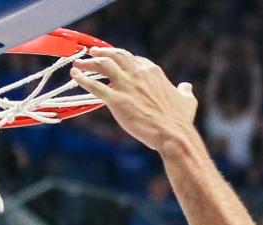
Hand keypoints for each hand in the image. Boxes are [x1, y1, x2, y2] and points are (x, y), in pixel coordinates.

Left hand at [71, 47, 197, 151]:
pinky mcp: (116, 100)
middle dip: (103, 52)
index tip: (116, 62)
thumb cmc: (180, 120)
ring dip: (90, 62)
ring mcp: (126, 86)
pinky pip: (95, 86)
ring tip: (80, 63)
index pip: (134, 59)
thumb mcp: (187, 101)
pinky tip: (74, 76)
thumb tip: (186, 86)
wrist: (172, 134)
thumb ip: (185, 91)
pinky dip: (83, 79)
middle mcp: (138, 73)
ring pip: (103, 65)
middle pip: (117, 55)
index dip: (123, 60)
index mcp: (153, 72)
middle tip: (93, 52)